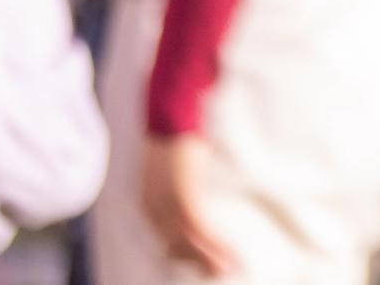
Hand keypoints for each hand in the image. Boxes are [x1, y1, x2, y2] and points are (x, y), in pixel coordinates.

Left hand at [140, 132, 232, 275]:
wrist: (174, 110)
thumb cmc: (176, 132)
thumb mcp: (171, 164)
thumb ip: (176, 181)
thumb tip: (191, 188)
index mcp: (149, 201)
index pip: (167, 239)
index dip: (189, 254)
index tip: (208, 262)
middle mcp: (153, 206)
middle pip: (176, 246)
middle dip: (201, 261)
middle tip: (223, 271)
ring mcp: (167, 201)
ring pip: (188, 241)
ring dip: (211, 257)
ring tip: (230, 267)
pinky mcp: (183, 194)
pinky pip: (199, 227)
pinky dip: (215, 242)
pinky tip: (230, 250)